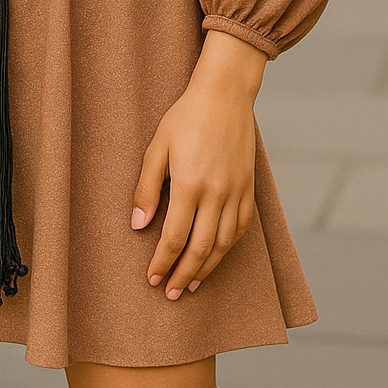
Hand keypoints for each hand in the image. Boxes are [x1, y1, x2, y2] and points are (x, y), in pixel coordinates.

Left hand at [132, 31, 266, 297]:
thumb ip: (147, 189)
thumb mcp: (157, 147)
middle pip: (201, 248)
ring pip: (224, 243)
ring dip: (208, 267)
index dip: (163, 262)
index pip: (175, 237)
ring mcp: (236, 192)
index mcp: (190, 184)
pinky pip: (241, 227)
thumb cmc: (185, 117)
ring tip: (193, 282)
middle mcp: (216, 194)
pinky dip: (229, 247)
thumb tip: (138, 226)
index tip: (153, 278)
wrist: (225, 95)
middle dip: (184, 274)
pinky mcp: (249, 188)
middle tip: (172, 293)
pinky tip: (217, 255)